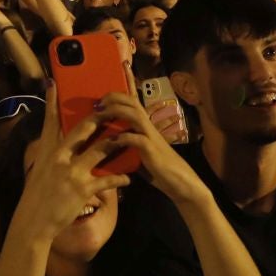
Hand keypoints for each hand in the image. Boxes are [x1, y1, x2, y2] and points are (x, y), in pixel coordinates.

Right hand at [10, 97, 132, 244]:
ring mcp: (73, 172)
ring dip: (116, 143)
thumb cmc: (37, 196)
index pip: (50, 122)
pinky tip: (128, 178)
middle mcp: (60, 158)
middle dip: (100, 117)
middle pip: (83, 130)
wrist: (34, 221)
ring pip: (100, 150)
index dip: (51, 102)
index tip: (54, 84)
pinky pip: (107, 180)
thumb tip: (61, 145)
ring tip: (127, 138)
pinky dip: (119, 178)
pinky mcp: (83, 189)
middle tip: (112, 108)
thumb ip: (53, 156)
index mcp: (48, 152)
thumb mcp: (41, 170)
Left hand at [89, 93, 206, 204]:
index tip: (102, 98)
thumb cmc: (157, 167)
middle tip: (98, 103)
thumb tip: (106, 143)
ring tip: (102, 113)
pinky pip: (138, 139)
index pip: (133, 102)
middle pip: (133, 103)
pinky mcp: (151, 151)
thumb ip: (126, 144)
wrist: (176, 180)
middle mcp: (148, 127)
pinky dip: (124, 138)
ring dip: (117, 112)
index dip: (118, 95)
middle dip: (115, 98)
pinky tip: (113, 140)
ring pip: (135, 116)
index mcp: (144, 126)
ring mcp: (151, 137)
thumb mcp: (138, 152)